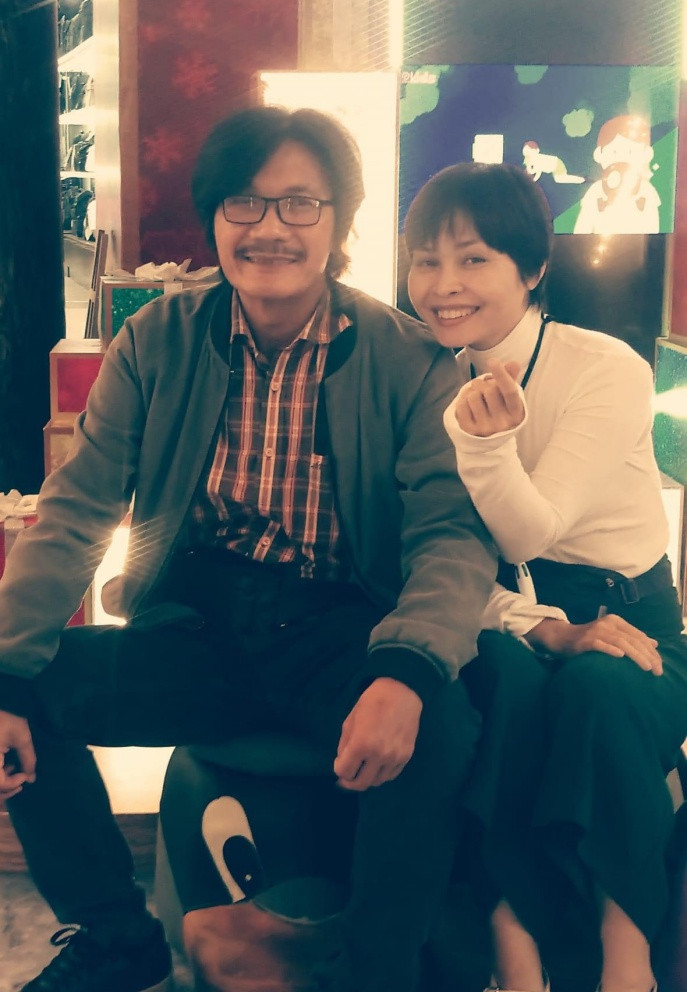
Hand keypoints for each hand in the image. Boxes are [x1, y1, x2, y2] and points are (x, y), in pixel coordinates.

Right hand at [0, 711, 35, 799]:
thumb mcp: (21, 736)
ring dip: (3, 783)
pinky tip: (8, 766)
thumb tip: (32, 779)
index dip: (14, 783)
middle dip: (8, 788)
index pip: (0, 784)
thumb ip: (28, 758)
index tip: (25, 775)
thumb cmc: (5, 718)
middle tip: (23, 780)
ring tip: (16, 773)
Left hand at [333, 677, 422, 791]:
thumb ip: (344, 746)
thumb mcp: (350, 721)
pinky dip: (381, 774)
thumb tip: (342, 763)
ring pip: (376, 782)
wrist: (401, 694)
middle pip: (360, 783)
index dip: (338, 769)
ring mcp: (394, 758)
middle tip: (347, 777)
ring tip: (363, 769)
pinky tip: (377, 765)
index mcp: (361, 744)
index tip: (339, 763)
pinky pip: (390, 775)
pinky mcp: (406, 756)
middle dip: (350, 781)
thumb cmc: (371, 703)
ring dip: (366, 778)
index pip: (344, 772)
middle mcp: (379, 755)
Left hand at [455, 360, 523, 436]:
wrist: (489, 439)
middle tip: (484, 387)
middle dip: (484, 384)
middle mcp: (502, 423)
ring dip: (473, 391)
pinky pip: (461, 405)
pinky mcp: (469, 430)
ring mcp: (485, 428)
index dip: (501, 375)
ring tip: (477, 396)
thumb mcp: (509, 398)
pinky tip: (468, 403)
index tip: (493, 361)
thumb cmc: (501, 410)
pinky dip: (463, 399)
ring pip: (473, 396)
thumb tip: (513, 363)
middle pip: (489, 389)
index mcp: (516, 413)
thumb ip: (511, 378)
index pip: (509, 391)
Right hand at [525, 614, 662, 674]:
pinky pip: (600, 645)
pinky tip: (620, 655)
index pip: (639, 636)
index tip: (660, 665)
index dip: (651, 651)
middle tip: (657, 670)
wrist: (563, 637)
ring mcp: (596, 631)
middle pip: (633, 639)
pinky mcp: (586, 640)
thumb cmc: (591, 639)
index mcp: (616, 621)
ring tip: (646, 667)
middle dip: (647, 655)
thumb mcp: (613, 635)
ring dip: (636, 655)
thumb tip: (654, 643)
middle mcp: (608, 623)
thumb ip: (631, 637)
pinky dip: (611, 649)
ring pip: (621, 642)